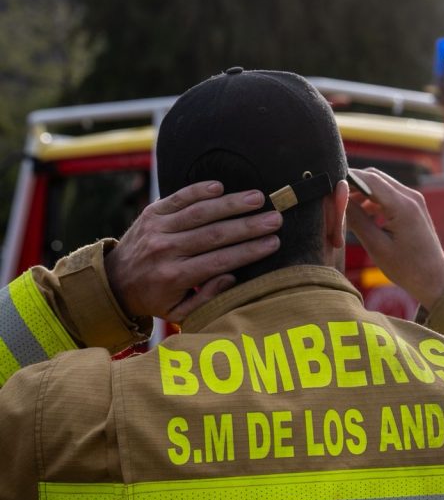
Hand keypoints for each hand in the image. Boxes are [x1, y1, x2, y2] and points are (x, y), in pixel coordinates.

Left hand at [105, 181, 281, 322]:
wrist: (112, 282)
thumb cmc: (155, 298)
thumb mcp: (178, 313)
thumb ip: (207, 299)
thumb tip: (231, 276)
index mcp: (174, 277)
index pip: (219, 261)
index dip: (249, 251)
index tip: (274, 242)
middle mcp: (164, 251)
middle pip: (213, 234)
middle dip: (248, 225)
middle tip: (275, 218)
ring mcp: (156, 229)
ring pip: (199, 213)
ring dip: (231, 204)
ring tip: (257, 198)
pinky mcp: (151, 213)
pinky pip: (177, 198)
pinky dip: (198, 190)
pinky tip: (221, 186)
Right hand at [345, 168, 443, 309]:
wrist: (434, 279)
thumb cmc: (407, 268)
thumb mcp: (376, 246)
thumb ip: (357, 220)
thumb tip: (338, 200)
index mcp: (403, 205)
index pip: (369, 179)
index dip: (347, 179)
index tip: (328, 188)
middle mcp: (411, 196)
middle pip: (374, 177)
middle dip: (353, 185)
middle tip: (335, 201)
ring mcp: (414, 200)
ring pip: (380, 185)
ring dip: (362, 193)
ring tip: (346, 211)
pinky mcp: (413, 206)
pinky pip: (388, 194)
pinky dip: (373, 200)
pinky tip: (362, 215)